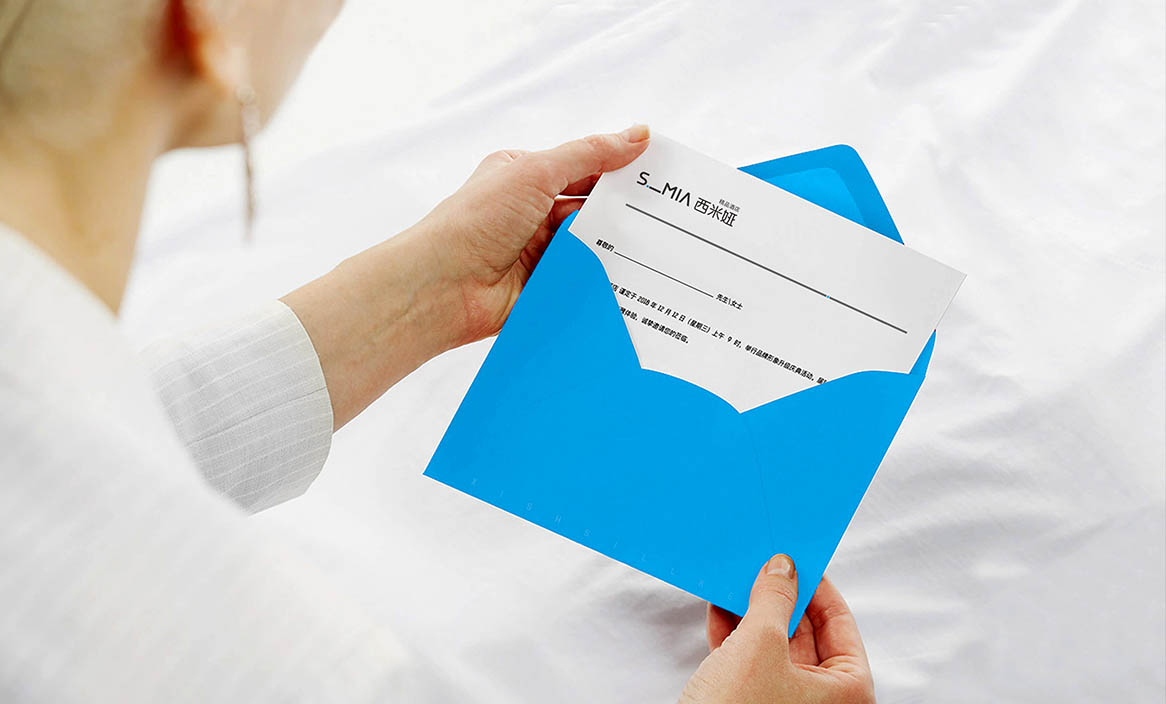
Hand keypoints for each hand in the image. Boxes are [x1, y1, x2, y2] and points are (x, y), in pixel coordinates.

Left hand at [283, 126, 648, 428]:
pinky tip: (633, 282)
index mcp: (525, 177)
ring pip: (591, 248)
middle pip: (592, 210)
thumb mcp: (535, 171)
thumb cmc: (475, 220)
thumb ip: (590, 154)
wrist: (442, 287)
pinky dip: (601, 281)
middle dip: (625, 214)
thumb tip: (638, 134)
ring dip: (614, 250)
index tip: (662, 177)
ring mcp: (538, 254)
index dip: (622, 171)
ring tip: (662, 251)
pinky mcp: (543, 289)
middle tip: (673, 219)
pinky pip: (582, 282)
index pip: (584, 169)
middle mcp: (531, 214)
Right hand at [679, 556, 874, 703]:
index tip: (798, 558)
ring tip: (737, 579)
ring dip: (753, 611)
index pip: (840, 624)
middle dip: (781, 597)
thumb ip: (774, 599)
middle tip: (764, 564)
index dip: (817, 587)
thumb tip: (783, 569)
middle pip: (806, 633)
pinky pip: (749, 661)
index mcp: (848, 693)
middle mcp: (821, 702)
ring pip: (774, 646)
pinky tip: (719, 607)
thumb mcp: (760, 643)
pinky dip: (734, 633)